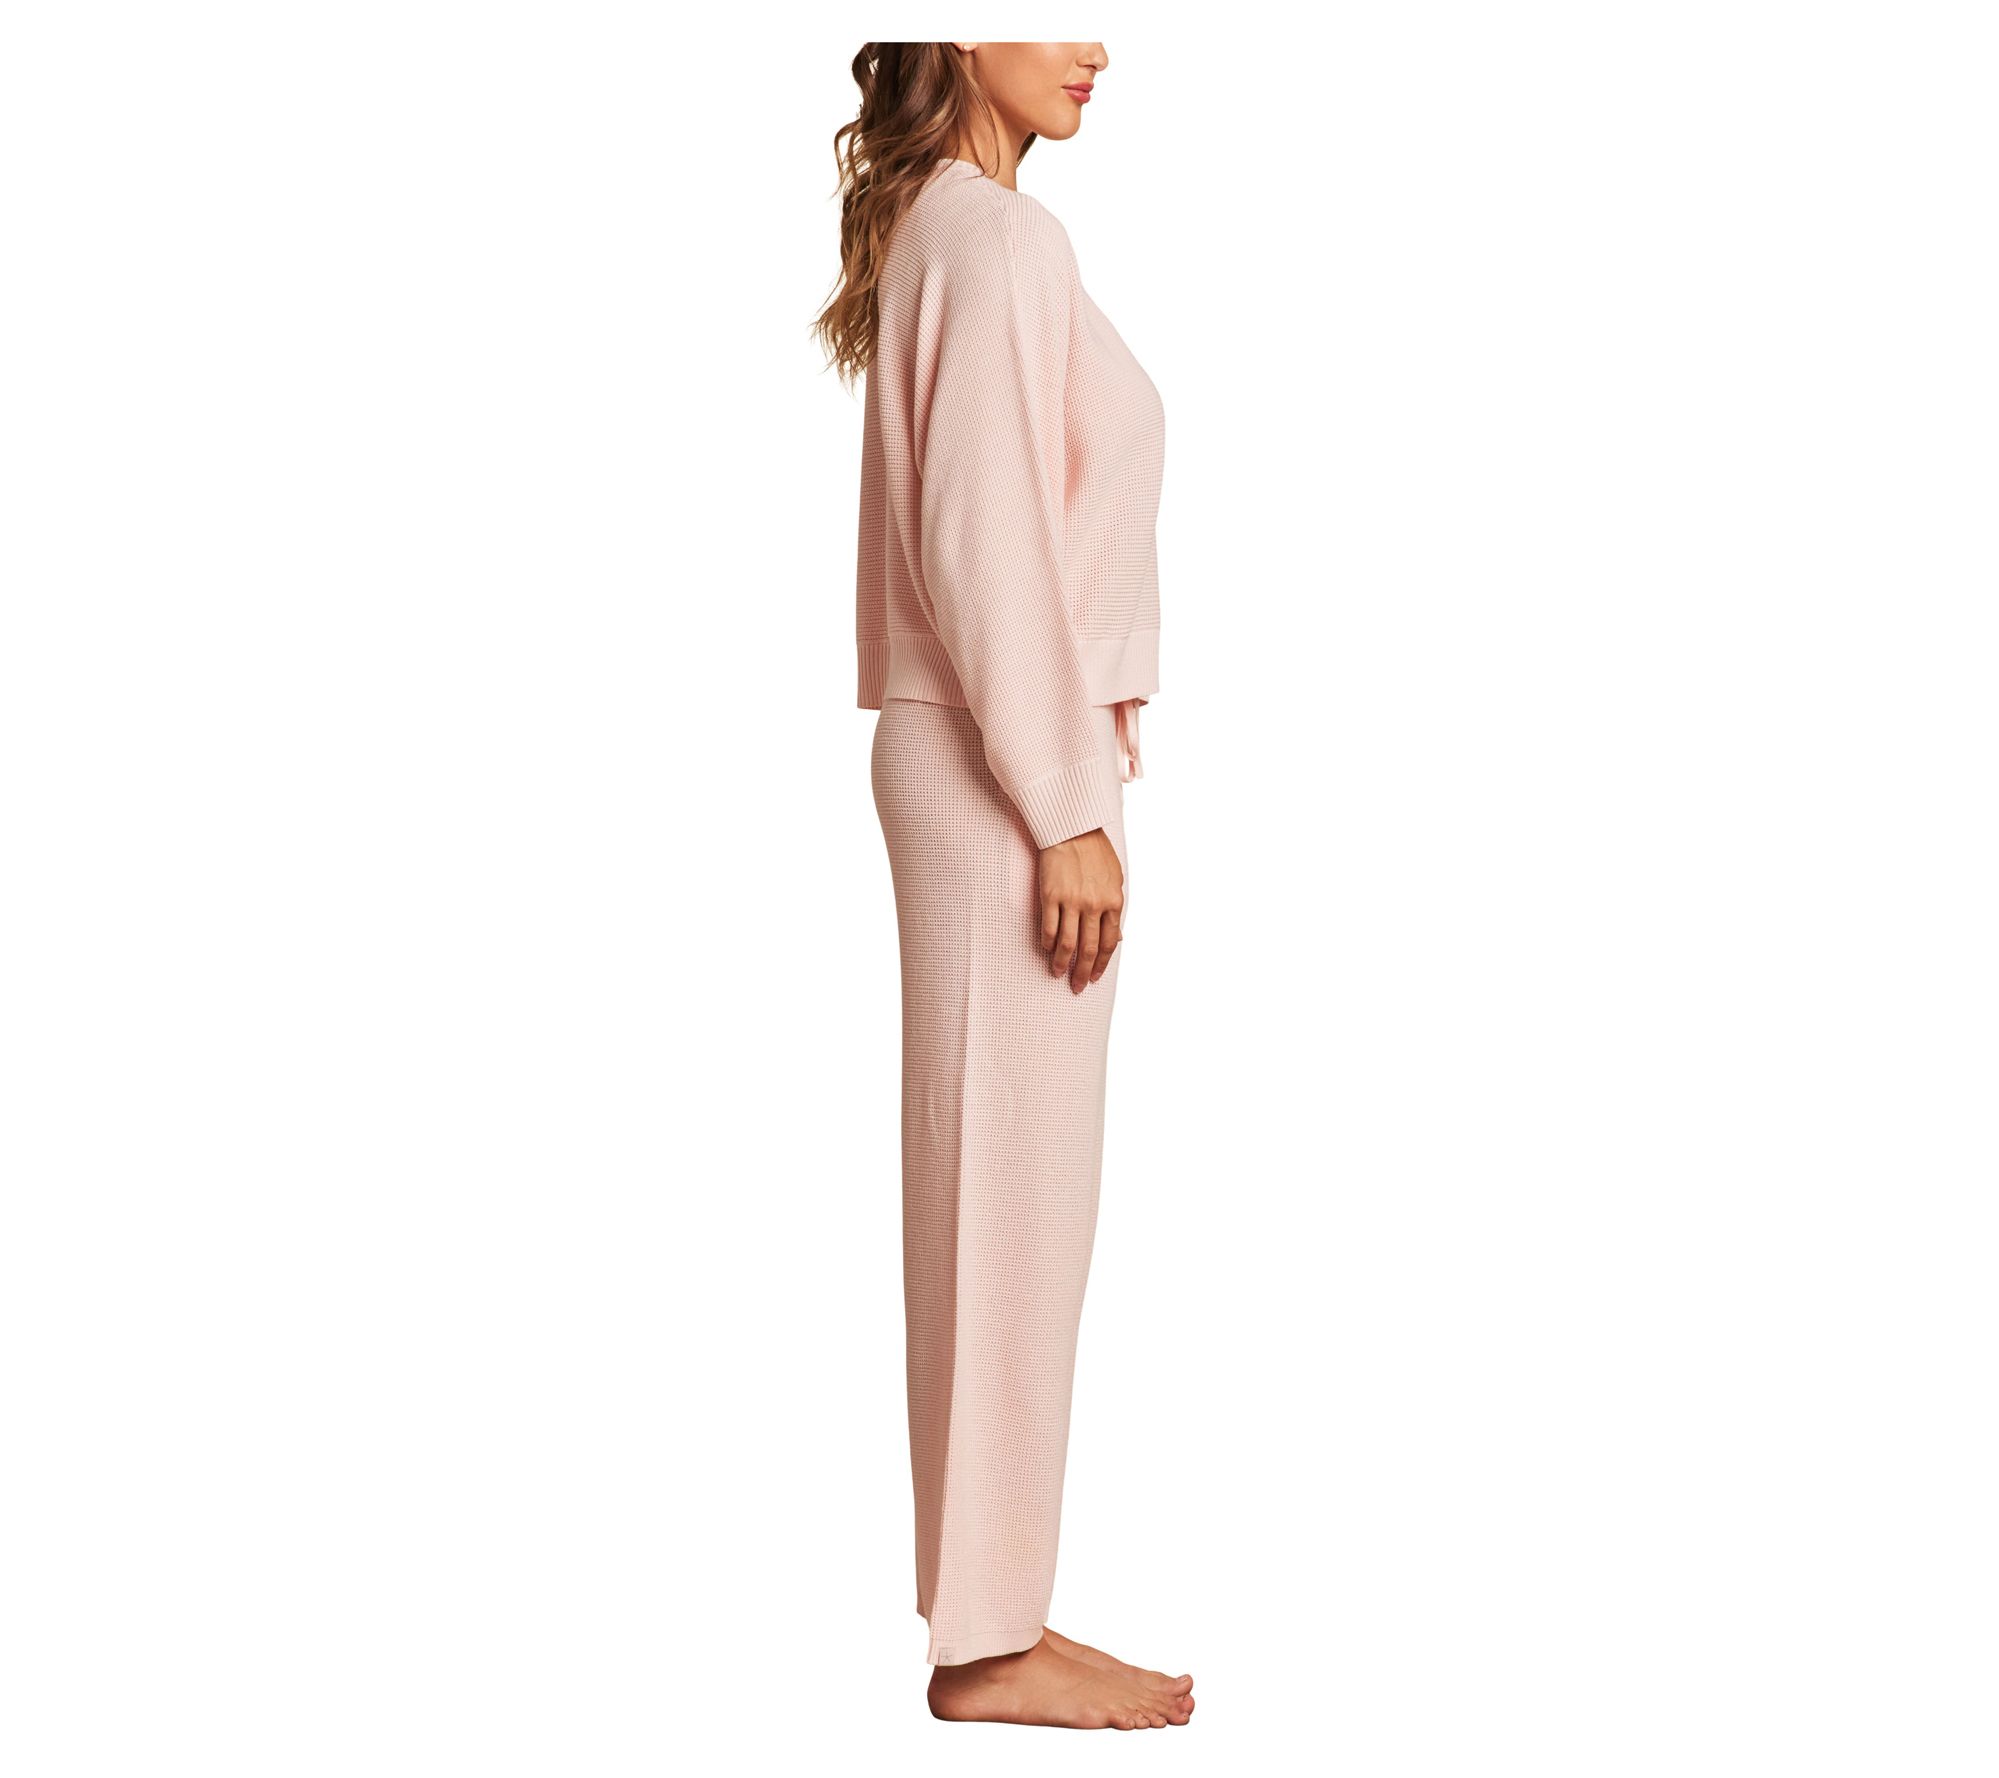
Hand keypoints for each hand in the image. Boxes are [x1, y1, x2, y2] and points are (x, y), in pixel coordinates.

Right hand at [1037, 827, 1124, 993]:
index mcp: (1113, 902)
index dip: (1102, 964)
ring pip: (1067, 943)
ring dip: (1062, 962)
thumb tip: (1118, 937)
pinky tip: (1046, 949)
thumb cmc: (1095, 852)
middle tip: (1077, 987)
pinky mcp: (1050, 895)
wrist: (1072, 829)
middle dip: (1083, 972)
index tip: (1096, 977)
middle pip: (1089, 949)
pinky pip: (1048, 927)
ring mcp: (1071, 901)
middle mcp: (1093, 905)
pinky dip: (1047, 942)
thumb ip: (1115, 908)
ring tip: (1057, 974)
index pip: (1109, 942)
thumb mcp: (1115, 879)